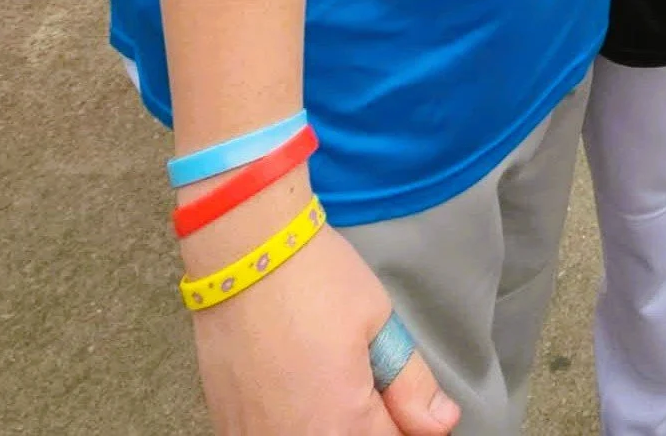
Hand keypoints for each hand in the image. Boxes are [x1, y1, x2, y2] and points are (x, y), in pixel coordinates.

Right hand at [190, 211, 459, 434]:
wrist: (238, 248)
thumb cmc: (307, 276)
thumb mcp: (378, 321)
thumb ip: (411, 384)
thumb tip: (438, 422)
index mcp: (341, 428)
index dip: (403, 415)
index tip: (397, 389)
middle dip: (366, 418)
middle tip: (360, 372)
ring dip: (328, 418)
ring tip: (322, 371)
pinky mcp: (227, 424)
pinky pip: (271, 432)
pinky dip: (289, 415)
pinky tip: (290, 379)